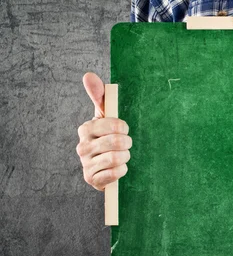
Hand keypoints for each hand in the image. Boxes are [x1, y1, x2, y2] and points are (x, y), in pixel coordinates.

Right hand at [76, 73, 131, 190]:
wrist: (107, 166)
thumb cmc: (109, 137)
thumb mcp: (106, 116)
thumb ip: (99, 96)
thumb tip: (88, 75)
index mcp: (86, 129)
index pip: (112, 125)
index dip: (124, 128)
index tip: (125, 130)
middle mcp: (82, 146)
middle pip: (116, 142)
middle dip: (128, 144)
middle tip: (127, 144)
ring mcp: (85, 164)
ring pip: (116, 158)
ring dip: (126, 157)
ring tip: (123, 156)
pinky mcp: (92, 180)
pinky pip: (114, 173)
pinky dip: (122, 171)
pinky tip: (120, 168)